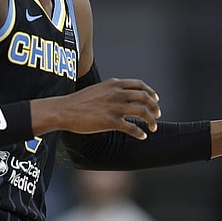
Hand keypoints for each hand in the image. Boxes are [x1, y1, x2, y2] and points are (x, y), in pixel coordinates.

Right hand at [35, 78, 161, 139]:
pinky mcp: (110, 121)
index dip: (150, 93)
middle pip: (145, 98)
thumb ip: (111, 90)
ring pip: (142, 112)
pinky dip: (140, 133)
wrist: (64, 110)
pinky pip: (132, 127)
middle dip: (154, 107)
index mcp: (114, 84)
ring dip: (151, 121)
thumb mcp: (97, 89)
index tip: (155, 100)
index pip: (139, 85)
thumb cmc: (78, 102)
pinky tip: (141, 136)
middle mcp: (117, 93)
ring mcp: (114, 107)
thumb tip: (122, 96)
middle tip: (157, 115)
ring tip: (153, 128)